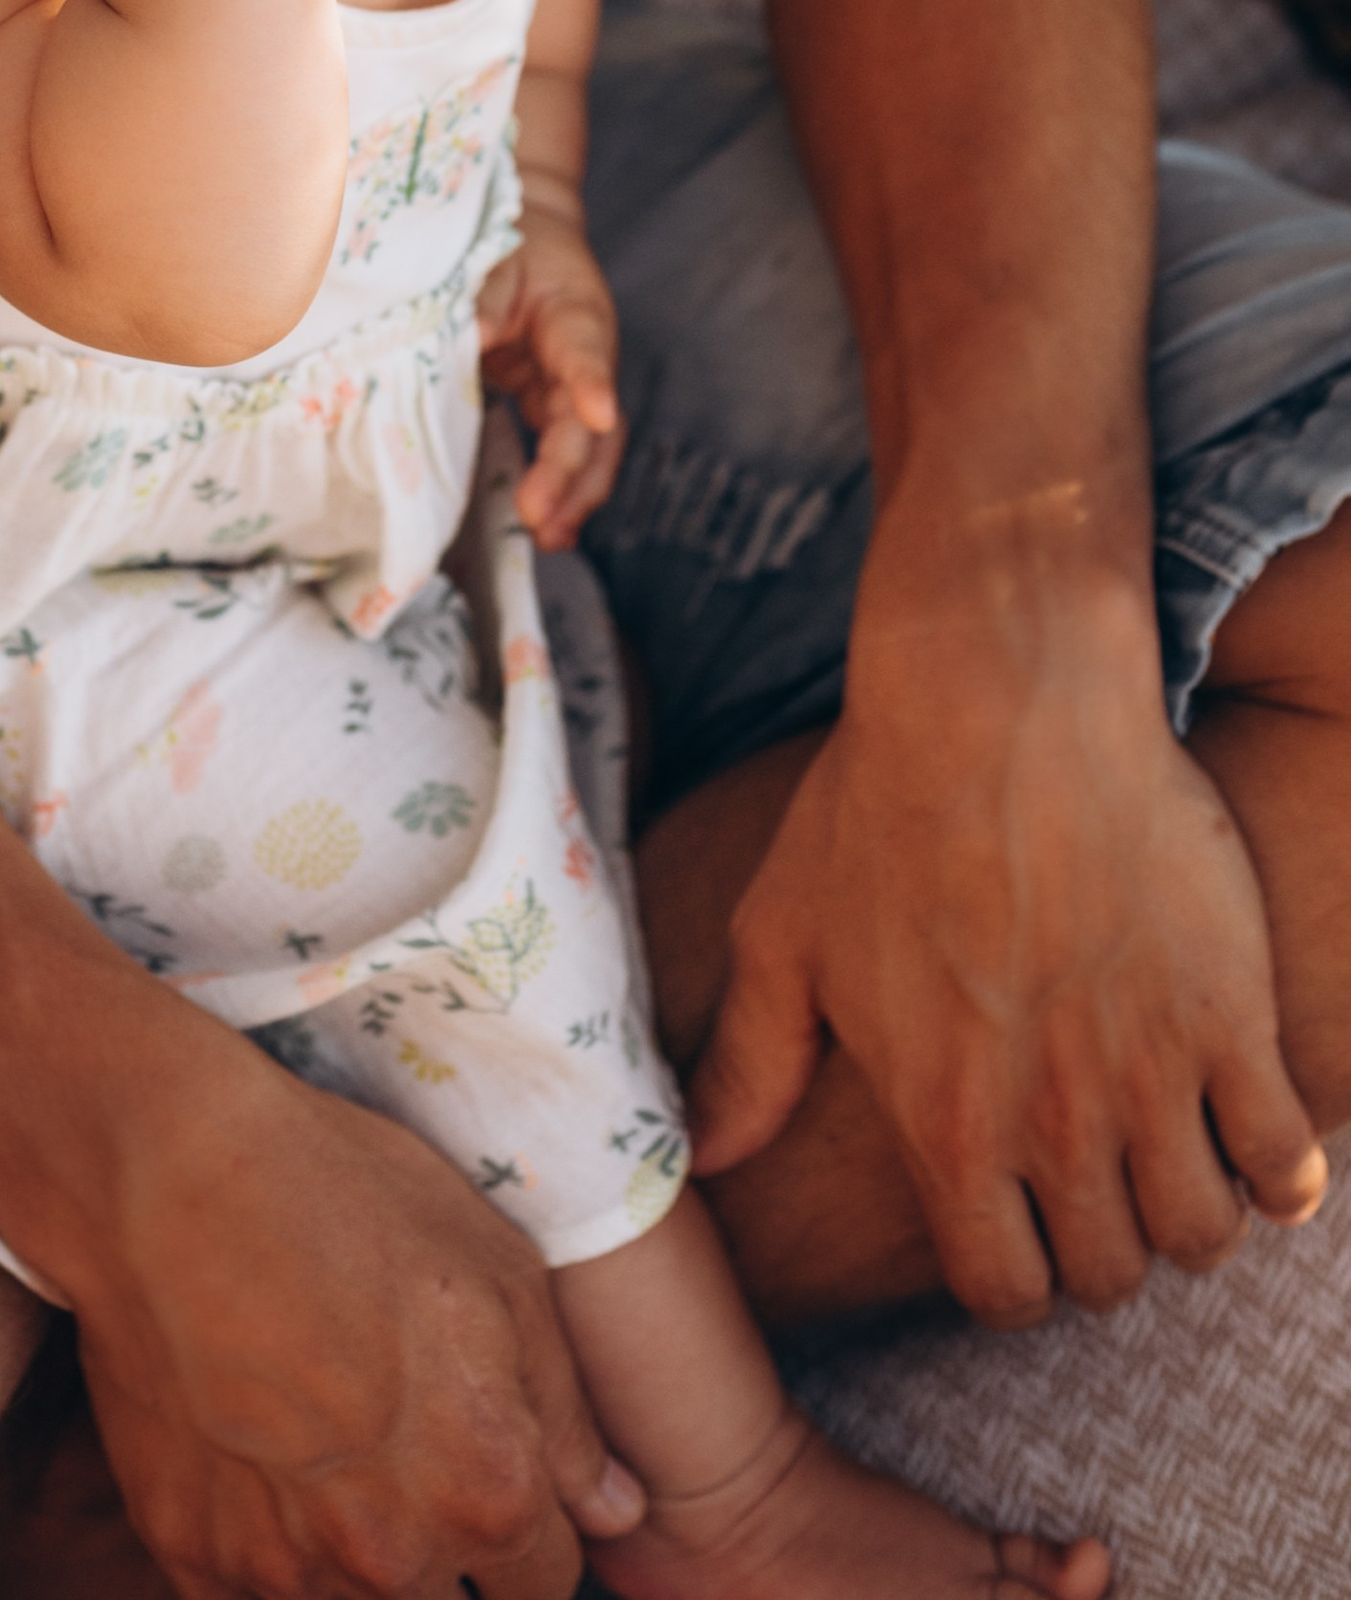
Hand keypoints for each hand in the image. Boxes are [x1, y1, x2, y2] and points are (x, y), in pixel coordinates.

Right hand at [70, 1033, 644, 1597]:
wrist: (166, 1175)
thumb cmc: (344, 1196)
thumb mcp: (497, 1269)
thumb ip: (569, 1416)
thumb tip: (620, 1514)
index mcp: (488, 1493)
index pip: (545, 1585)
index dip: (529, 1531)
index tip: (494, 1478)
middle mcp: (391, 1559)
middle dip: (444, 1556)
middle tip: (397, 1456)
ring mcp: (283, 1569)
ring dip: (354, 1561)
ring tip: (322, 1450)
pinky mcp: (190, 1556)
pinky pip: (252, 1594)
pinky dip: (266, 1553)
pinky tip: (256, 1462)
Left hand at [477, 207, 623, 549]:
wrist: (525, 226)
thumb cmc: (504, 239)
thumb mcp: (484, 261)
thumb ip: (470, 305)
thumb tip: (444, 345)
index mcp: (573, 309)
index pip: (585, 350)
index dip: (589, 384)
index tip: (597, 414)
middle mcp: (584, 352)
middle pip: (591, 419)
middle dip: (569, 471)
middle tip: (538, 513)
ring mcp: (570, 380)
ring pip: (587, 446)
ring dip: (571, 493)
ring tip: (548, 536)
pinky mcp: (547, 396)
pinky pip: (561, 448)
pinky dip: (555, 485)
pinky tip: (543, 523)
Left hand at [688, 516, 1326, 1317]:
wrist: (998, 695)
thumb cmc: (878, 801)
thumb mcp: (784, 931)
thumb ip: (751, 1059)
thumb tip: (702, 1153)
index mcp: (945, 1123)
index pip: (1002, 1292)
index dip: (1013, 1269)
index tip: (1019, 1220)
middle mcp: (1052, 1123)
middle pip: (1109, 1273)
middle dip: (1101, 1242)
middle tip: (1097, 1176)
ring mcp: (1147, 1074)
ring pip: (1201, 1234)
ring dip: (1190, 1209)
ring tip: (1169, 1148)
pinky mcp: (1228, 1016)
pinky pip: (1286, 1161)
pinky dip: (1279, 1169)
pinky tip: (1248, 1126)